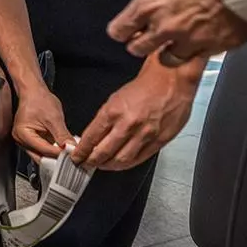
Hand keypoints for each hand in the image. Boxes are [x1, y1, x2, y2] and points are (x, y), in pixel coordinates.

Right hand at [11, 89, 72, 161]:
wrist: (33, 92)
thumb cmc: (38, 99)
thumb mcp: (53, 117)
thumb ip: (62, 135)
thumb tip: (70, 148)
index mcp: (22, 134)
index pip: (43, 150)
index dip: (59, 153)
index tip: (72, 155)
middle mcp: (21, 139)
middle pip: (40, 156)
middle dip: (56, 158)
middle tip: (71, 158)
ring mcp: (25, 140)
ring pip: (42, 154)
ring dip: (54, 154)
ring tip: (68, 153)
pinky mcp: (31, 139)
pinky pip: (43, 148)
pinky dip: (52, 149)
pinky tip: (62, 148)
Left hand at [73, 58, 195, 170]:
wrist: (169, 80)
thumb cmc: (142, 88)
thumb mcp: (114, 99)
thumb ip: (105, 120)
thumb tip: (93, 138)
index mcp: (113, 112)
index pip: (91, 138)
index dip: (82, 151)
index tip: (77, 156)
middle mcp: (128, 125)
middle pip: (104, 152)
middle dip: (92, 161)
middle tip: (87, 164)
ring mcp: (144, 134)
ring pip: (122, 159)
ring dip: (109, 166)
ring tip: (103, 166)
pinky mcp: (159, 140)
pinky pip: (140, 158)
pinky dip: (128, 164)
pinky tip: (121, 164)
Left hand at [108, 0, 246, 62]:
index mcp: (150, 4)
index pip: (119, 29)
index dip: (121, 30)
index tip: (124, 29)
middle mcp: (164, 27)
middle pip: (137, 49)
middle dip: (140, 43)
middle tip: (148, 37)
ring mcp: (188, 41)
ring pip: (167, 59)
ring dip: (168, 51)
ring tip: (175, 43)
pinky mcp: (212, 48)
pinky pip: (196, 58)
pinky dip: (195, 51)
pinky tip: (200, 41)